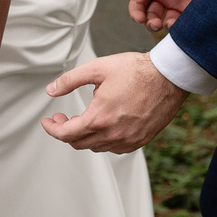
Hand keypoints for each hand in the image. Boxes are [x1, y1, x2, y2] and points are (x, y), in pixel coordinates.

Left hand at [40, 52, 186, 152]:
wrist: (169, 77)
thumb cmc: (135, 71)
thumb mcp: (97, 69)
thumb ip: (69, 80)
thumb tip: (50, 90)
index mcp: (99, 118)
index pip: (66, 134)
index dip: (52, 129)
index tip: (47, 122)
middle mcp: (113, 135)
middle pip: (78, 143)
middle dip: (65, 130)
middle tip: (62, 116)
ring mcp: (128, 140)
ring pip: (96, 147)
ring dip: (84, 135)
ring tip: (83, 117)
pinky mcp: (140, 140)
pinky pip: (114, 148)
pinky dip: (102, 140)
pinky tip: (103, 124)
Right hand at [130, 0, 216, 31]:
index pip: (138, 4)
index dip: (136, 13)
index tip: (140, 18)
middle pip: (151, 16)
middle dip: (150, 23)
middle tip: (155, 24)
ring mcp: (181, 2)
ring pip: (168, 22)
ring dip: (166, 27)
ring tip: (170, 24)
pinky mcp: (197, 6)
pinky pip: (187, 21)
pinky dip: (183, 27)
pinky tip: (184, 24)